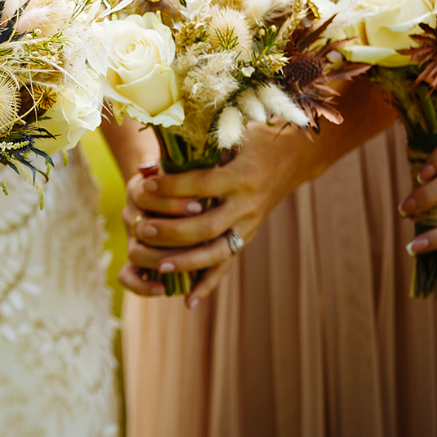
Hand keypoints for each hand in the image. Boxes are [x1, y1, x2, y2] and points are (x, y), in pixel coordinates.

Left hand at [117, 125, 302, 306]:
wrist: (294, 158)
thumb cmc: (253, 141)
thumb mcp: (229, 135)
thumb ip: (194, 149)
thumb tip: (150, 163)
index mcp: (241, 176)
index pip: (202, 185)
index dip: (172, 187)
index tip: (144, 186)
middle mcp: (247, 204)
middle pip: (208, 225)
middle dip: (173, 231)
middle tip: (143, 229)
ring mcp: (249, 225)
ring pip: (218, 252)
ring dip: (188, 262)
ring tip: (160, 267)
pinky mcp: (247, 237)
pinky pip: (228, 264)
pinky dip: (208, 284)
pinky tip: (188, 301)